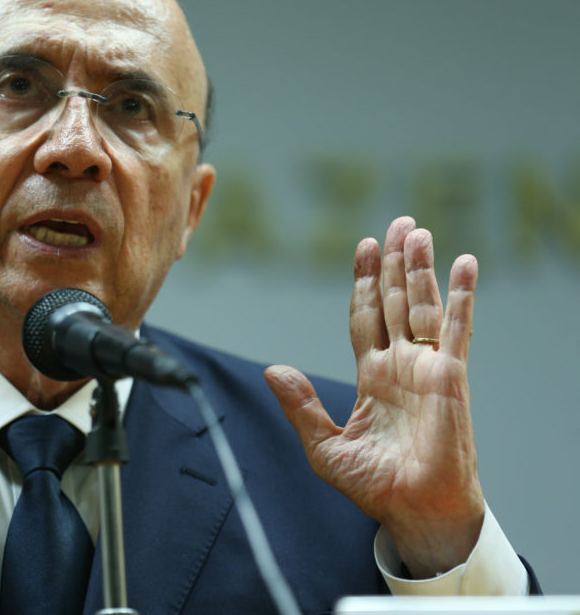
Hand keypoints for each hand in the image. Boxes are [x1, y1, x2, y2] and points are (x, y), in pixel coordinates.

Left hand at [263, 216, 483, 577]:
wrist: (413, 511)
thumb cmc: (374, 485)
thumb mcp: (323, 445)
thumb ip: (300, 406)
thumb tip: (273, 369)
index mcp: (371, 375)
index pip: (365, 317)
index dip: (363, 283)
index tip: (363, 248)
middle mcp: (400, 364)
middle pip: (394, 301)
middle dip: (392, 263)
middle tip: (395, 224)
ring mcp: (426, 367)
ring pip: (421, 305)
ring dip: (418, 268)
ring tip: (415, 230)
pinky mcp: (450, 377)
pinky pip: (457, 329)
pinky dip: (460, 296)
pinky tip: (462, 264)